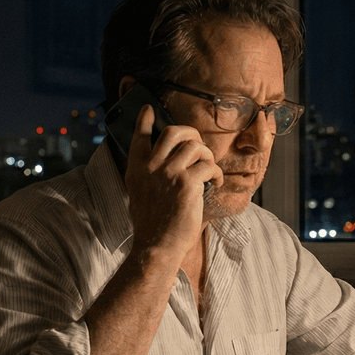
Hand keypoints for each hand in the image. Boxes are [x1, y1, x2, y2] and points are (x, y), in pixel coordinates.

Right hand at [123, 104, 223, 261]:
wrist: (157, 245)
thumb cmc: (152, 224)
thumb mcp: (138, 194)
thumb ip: (146, 175)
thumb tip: (161, 162)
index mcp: (136, 169)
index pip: (139, 137)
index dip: (145, 120)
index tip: (149, 110)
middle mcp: (151, 167)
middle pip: (174, 132)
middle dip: (192, 133)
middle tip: (199, 145)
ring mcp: (169, 173)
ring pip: (196, 146)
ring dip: (208, 156)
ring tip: (210, 170)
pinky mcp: (187, 183)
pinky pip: (209, 166)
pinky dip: (217, 173)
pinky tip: (217, 183)